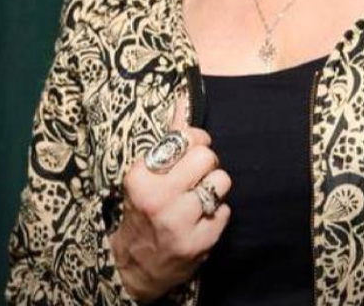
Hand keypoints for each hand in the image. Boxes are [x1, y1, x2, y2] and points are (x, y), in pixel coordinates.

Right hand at [108, 92, 232, 302]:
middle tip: (196, 176)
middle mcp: (158, 198)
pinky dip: (216, 214)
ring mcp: (179, 223)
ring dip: (214, 189)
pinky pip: (226, 210)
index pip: (186, 138)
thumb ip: (170, 135)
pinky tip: (200, 220)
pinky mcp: (199, 242)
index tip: (189, 151)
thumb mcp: (147, 173)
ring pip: (221, 182)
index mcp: (142, 176)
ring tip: (198, 198)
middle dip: (206, 164)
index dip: (195, 141)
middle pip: (208, 157)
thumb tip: (185, 98)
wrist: (137, 265)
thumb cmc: (144, 209)